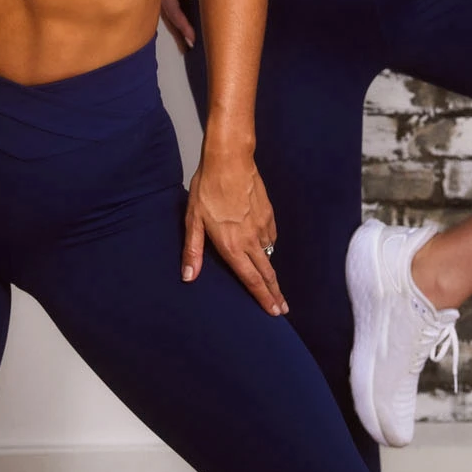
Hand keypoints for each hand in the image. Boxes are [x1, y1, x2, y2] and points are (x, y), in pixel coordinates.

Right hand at [161, 0, 195, 53]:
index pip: (171, 5)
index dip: (181, 23)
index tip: (192, 38)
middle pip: (167, 9)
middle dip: (179, 28)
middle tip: (190, 45)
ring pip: (166, 3)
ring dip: (176, 20)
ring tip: (187, 38)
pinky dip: (174, 7)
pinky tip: (182, 13)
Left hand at [182, 150, 286, 317]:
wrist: (230, 160)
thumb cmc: (208, 188)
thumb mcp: (193, 219)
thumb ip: (193, 250)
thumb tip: (188, 277)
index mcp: (232, 246)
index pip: (251, 280)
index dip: (263, 298)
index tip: (273, 312)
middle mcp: (251, 240)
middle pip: (266, 273)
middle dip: (275, 294)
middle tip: (282, 309)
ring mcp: (262, 226)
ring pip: (269, 255)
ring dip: (272, 271)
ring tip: (273, 284)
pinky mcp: (268, 213)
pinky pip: (271, 237)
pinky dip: (269, 247)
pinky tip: (265, 248)